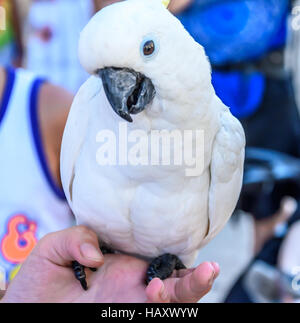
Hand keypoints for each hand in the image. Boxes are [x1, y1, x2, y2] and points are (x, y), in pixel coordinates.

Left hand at [1, 226, 218, 302]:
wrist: (23, 310)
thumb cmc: (38, 282)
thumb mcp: (52, 250)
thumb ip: (76, 239)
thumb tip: (98, 253)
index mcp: (121, 266)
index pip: (158, 260)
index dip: (177, 258)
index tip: (189, 247)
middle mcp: (130, 287)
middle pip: (173, 286)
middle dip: (195, 281)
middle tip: (210, 270)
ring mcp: (128, 304)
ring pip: (169, 303)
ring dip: (186, 293)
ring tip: (198, 278)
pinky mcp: (123, 316)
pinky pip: (152, 314)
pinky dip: (163, 306)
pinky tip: (159, 293)